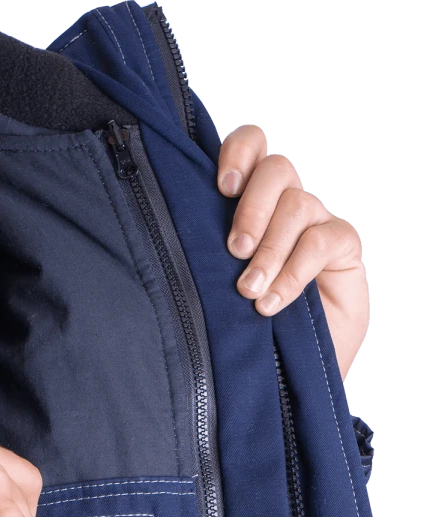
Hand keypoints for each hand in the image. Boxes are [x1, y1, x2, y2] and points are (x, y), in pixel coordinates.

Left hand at [218, 125, 368, 378]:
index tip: (220, 188)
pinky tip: (272, 304)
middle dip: (251, 208)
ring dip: (269, 250)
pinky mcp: (342, 245)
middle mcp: (284, 203)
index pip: (251, 147)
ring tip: (250, 291)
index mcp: (250, 200)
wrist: (288, 370)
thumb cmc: (248, 325)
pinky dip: (293, 273)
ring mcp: (315, 221)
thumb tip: (173, 239)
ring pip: (296, 206)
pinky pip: (319, 241)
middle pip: (275, 169)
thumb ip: (206, 254)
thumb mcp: (217, 286)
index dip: (238, 153)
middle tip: (234, 251)